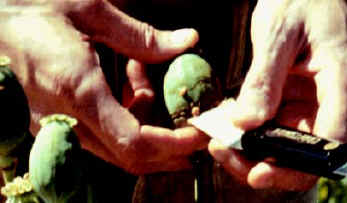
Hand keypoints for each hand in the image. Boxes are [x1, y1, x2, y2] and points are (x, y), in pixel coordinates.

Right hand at [0, 0, 207, 173]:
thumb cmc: (27, 6)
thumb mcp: (88, 10)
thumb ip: (141, 36)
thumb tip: (187, 41)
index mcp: (78, 90)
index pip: (135, 141)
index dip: (174, 144)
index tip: (198, 134)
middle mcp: (64, 117)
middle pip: (129, 156)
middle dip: (168, 147)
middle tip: (192, 124)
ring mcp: (54, 124)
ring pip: (115, 146)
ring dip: (144, 122)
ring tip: (145, 81)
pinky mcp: (50, 120)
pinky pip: (98, 133)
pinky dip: (122, 115)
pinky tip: (124, 82)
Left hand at [209, 0, 346, 190]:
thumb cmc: (302, 0)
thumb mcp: (278, 33)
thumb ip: (265, 79)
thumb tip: (247, 124)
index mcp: (342, 86)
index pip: (326, 146)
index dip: (293, 167)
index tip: (256, 171)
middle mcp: (332, 103)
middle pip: (302, 155)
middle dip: (261, 162)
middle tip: (222, 151)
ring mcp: (314, 105)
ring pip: (285, 146)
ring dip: (251, 149)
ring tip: (217, 140)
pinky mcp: (296, 102)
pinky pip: (274, 127)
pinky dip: (250, 131)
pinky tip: (225, 125)